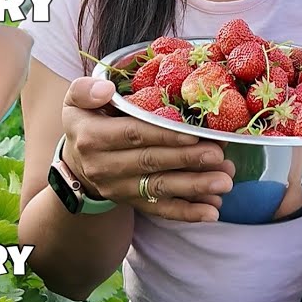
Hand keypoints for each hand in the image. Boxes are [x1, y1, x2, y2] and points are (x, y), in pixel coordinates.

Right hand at [61, 76, 234, 221]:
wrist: (77, 161)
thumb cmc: (87, 121)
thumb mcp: (76, 100)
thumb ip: (85, 90)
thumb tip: (106, 89)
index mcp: (93, 137)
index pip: (133, 134)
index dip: (164, 135)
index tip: (193, 134)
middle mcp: (104, 166)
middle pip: (151, 163)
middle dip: (188, 160)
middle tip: (219, 155)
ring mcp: (119, 188)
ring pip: (160, 188)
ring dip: (195, 187)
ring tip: (225, 181)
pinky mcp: (132, 203)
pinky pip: (161, 209)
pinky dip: (188, 212)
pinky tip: (212, 210)